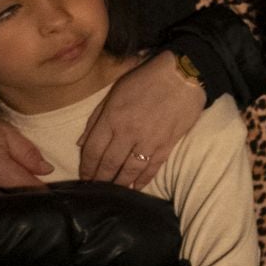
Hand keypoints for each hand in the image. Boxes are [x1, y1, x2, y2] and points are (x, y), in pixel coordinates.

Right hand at [0, 111, 50, 201]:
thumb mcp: (3, 132)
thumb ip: (26, 152)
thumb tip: (47, 171)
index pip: (28, 188)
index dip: (41, 193)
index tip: (50, 197)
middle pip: (9, 207)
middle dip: (21, 207)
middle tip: (30, 205)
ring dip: (2, 214)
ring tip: (10, 209)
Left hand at [77, 50, 207, 188]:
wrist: (184, 74)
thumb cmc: (146, 79)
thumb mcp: (115, 91)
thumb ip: (97, 117)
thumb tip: (82, 143)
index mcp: (112, 117)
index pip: (93, 150)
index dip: (87, 167)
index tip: (84, 177)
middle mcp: (128, 133)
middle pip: (109, 164)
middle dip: (101, 179)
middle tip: (96, 189)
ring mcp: (149, 140)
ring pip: (130, 170)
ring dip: (120, 183)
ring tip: (114, 191)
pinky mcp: (168, 144)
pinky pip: (153, 167)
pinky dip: (143, 180)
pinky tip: (136, 186)